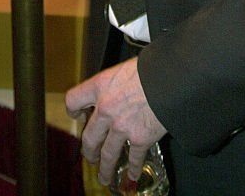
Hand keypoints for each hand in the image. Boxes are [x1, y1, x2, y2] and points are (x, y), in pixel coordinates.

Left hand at [66, 58, 166, 185]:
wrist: (170, 77)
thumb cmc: (150, 68)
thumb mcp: (124, 68)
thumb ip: (115, 83)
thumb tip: (118, 89)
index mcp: (100, 86)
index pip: (73, 100)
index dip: (74, 110)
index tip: (78, 116)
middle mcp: (106, 109)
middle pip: (88, 137)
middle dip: (89, 151)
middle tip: (91, 156)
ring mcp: (122, 126)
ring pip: (107, 154)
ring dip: (105, 169)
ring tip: (104, 176)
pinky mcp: (140, 138)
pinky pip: (134, 159)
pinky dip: (133, 169)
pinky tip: (133, 175)